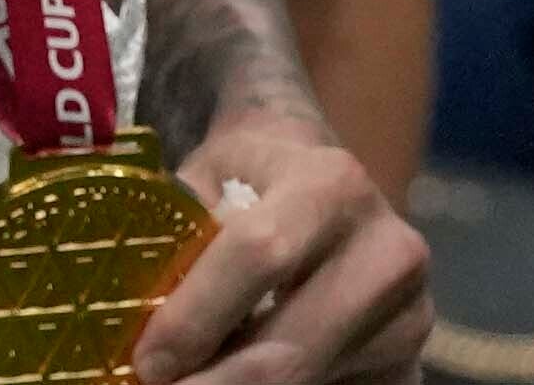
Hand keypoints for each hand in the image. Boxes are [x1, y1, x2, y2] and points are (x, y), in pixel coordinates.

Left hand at [130, 110, 429, 384]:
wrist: (329, 176)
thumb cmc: (253, 171)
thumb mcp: (209, 170)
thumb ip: (179, 224)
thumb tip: (122, 295)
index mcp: (331, 185)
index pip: (258, 255)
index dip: (196, 315)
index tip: (147, 359)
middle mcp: (387, 251)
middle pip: (290, 344)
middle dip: (214, 382)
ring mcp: (410, 316)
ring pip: (311, 380)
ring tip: (188, 384)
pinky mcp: (411, 363)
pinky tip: (229, 381)